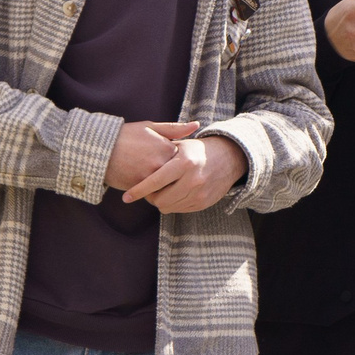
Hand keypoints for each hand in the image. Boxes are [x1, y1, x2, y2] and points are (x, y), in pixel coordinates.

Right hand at [106, 121, 199, 191]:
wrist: (100, 149)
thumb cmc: (126, 135)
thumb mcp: (150, 126)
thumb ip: (175, 128)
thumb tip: (197, 125)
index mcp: (167, 147)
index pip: (184, 160)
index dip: (178, 161)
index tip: (173, 160)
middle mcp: (162, 163)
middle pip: (177, 176)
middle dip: (175, 177)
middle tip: (161, 171)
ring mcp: (151, 177)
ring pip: (167, 187)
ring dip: (166, 186)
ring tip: (153, 178)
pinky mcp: (140, 188)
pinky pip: (154, 194)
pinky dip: (154, 192)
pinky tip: (149, 186)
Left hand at [126, 134, 246, 212]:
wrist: (229, 158)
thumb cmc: (198, 150)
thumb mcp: (181, 145)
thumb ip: (160, 154)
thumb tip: (137, 165)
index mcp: (184, 162)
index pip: (155, 182)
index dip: (138, 191)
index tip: (125, 197)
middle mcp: (193, 180)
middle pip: (159, 200)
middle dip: (150, 197)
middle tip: (148, 190)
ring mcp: (199, 193)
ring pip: (168, 207)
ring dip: (160, 201)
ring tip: (161, 190)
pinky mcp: (204, 203)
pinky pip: (179, 209)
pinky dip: (173, 204)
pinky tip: (174, 193)